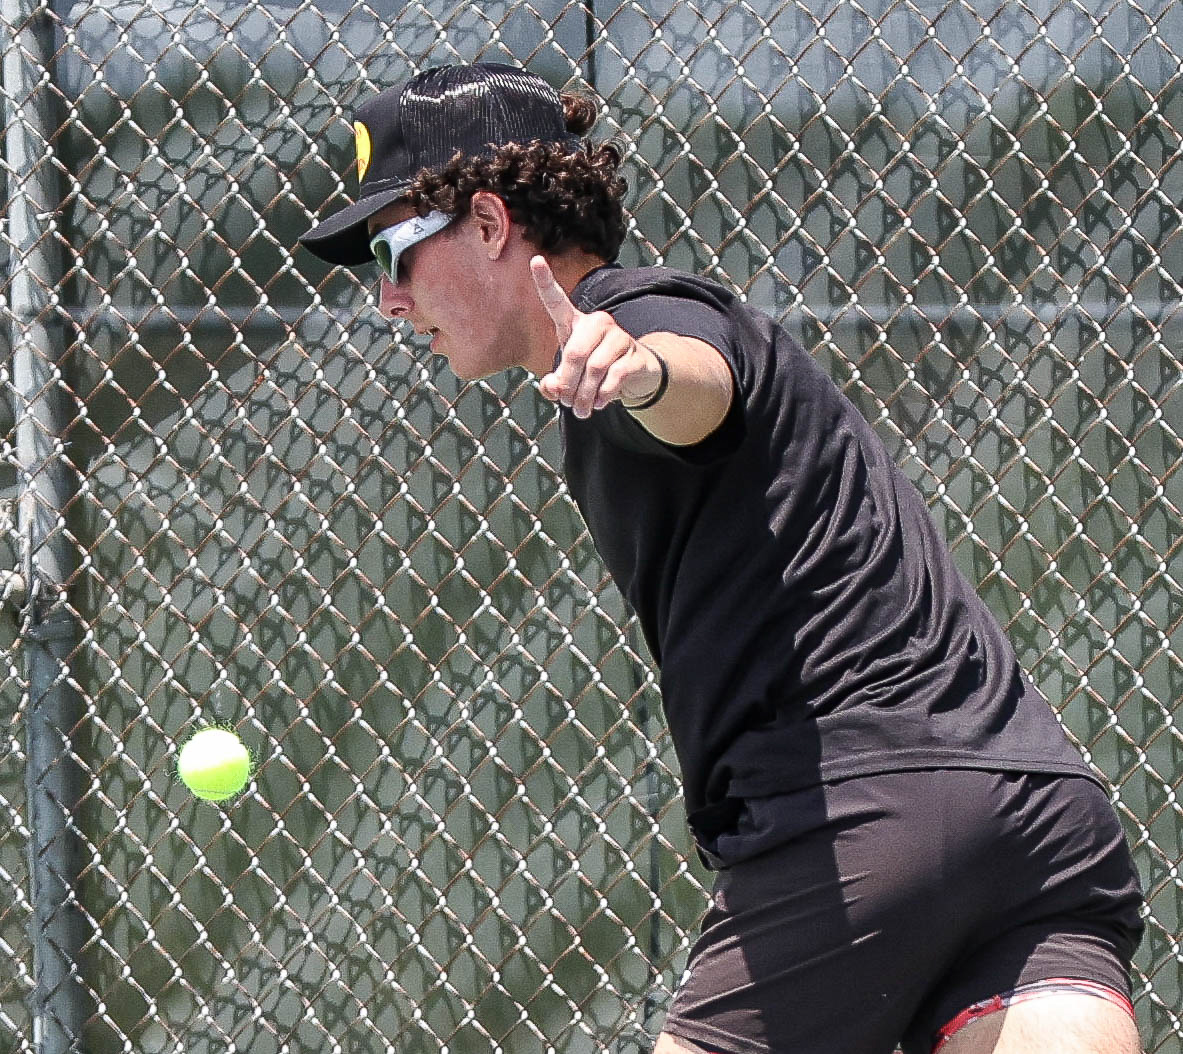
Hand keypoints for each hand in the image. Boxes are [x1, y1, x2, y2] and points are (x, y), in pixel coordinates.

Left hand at [531, 256, 663, 417]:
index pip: (557, 301)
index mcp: (576, 324)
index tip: (535, 261)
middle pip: (575, 353)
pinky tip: (600, 403)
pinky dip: (603, 396)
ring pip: (594, 369)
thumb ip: (555, 384)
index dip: (546, 282)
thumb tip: (554, 387)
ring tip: (582, 409)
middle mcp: (598, 323)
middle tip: (566, 403)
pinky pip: (614, 377)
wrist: (635, 375)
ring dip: (584, 395)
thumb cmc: (594, 372)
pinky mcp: (636, 355)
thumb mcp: (570, 379)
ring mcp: (619, 337)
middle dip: (568, 383)